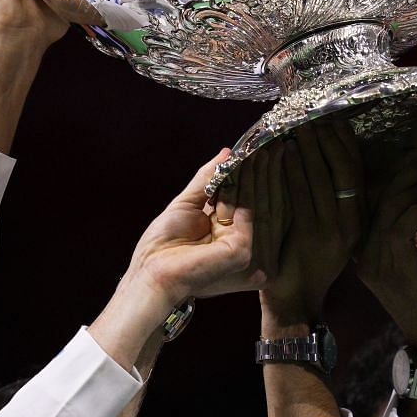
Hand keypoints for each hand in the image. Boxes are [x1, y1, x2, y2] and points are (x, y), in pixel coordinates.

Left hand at [126, 150, 262, 306]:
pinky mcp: (241, 251)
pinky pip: (246, 214)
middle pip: (248, 202)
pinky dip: (245, 189)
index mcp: (221, 231)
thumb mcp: (186, 203)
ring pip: (251, 205)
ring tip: (262, 152)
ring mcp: (240, 246)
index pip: (238, 200)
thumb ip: (207, 180)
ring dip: (255, 177)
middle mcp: (233, 239)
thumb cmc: (162, 244)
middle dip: (255, 174)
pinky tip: (247, 168)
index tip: (252, 152)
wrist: (152, 269)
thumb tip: (226, 154)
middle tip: (264, 147)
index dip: (244, 177)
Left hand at [253, 121, 364, 327]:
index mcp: (358, 217)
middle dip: (328, 140)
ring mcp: (332, 229)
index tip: (331, 120)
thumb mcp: (331, 230)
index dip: (345, 143)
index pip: (356, 171)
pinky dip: (294, 171)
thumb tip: (325, 160)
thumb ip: (333, 201)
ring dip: (310, 149)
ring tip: (297, 128)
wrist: (297, 298)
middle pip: (343, 170)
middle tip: (312, 117)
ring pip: (323, 178)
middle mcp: (352, 222)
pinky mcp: (311, 235)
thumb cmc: (309, 260)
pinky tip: (284, 154)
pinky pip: (302, 195)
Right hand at [357, 154, 416, 375]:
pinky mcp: (394, 265)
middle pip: (378, 196)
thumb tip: (416, 197)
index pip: (371, 199)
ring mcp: (375, 259)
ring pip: (390, 204)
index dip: (395, 174)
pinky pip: (403, 221)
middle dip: (406, 170)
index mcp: (365, 247)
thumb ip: (410, 229)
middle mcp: (363, 252)